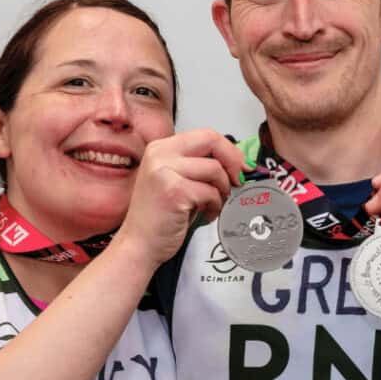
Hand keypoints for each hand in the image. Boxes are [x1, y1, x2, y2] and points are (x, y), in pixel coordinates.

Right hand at [116, 129, 244, 267]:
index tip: (241, 165)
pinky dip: (215, 206)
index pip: (205, 135)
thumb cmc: (159, 217)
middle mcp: (159, 154)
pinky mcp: (174, 191)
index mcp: (160, 148)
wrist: (139, 244)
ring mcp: (165, 171)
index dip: (229, 149)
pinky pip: (211, 192)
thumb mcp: (177, 181)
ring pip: (215, 169)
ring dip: (222, 190)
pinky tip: (206, 214)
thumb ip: (199, 167)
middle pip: (211, 140)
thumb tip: (236, 162)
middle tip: (238, 180)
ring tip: (213, 204)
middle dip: (233, 160)